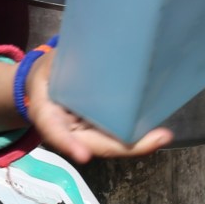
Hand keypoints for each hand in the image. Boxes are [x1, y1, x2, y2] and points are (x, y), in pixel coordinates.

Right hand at [21, 50, 172, 163]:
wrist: (43, 87)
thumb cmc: (48, 71)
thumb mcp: (51, 62)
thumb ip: (67, 59)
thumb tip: (90, 48)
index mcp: (45, 113)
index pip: (53, 130)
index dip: (68, 143)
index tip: (83, 155)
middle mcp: (66, 131)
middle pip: (93, 144)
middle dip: (123, 147)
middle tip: (158, 138)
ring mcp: (83, 135)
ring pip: (108, 145)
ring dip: (136, 145)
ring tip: (161, 137)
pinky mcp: (96, 132)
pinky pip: (114, 138)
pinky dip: (135, 138)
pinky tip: (157, 133)